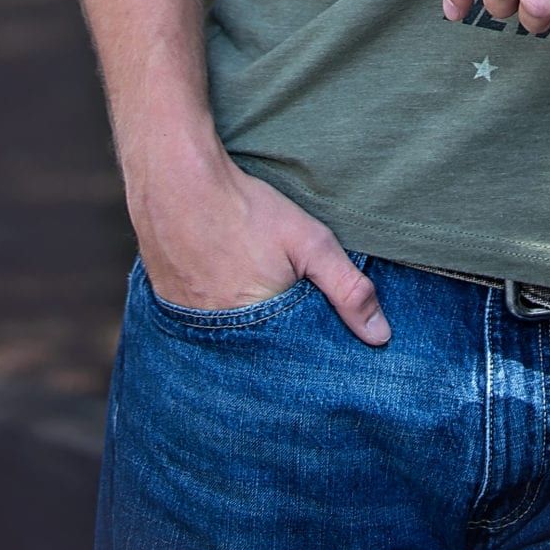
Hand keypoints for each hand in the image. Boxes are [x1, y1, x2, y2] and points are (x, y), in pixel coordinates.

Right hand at [129, 146, 389, 344]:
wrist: (177, 181)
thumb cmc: (247, 210)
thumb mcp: (309, 243)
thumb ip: (347, 290)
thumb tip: (381, 337)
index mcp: (255, 337)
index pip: (289, 367)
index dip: (305, 353)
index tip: (318, 343)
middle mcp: (217, 343)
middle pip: (257, 356)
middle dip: (275, 345)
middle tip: (283, 308)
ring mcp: (187, 327)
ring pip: (228, 342)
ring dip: (244, 330)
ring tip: (254, 297)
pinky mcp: (168, 308)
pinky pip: (199, 325)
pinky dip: (216, 315)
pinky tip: (224, 287)